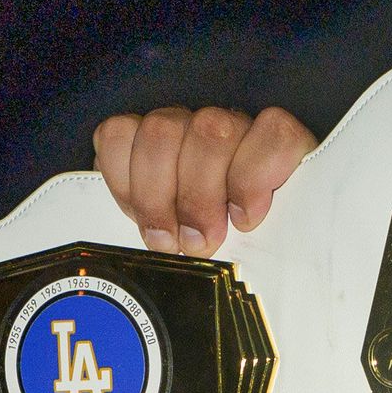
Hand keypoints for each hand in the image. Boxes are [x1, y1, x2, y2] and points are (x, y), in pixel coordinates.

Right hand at [92, 105, 316, 254]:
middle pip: (211, 131)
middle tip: (198, 243)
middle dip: (198, 195)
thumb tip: (269, 265)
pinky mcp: (134, 136)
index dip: (254, 175)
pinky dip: (120, 180)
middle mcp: (229, 130)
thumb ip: (270, 249)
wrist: (192, 258)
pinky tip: (136, 213)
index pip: (274, 133)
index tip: (244, 221)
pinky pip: (116, 136)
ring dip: (156, 194)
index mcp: (275, 153)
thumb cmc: (240, 257)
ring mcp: (181, 127)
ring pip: (161, 130)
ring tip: (164, 239)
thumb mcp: (264, 258)